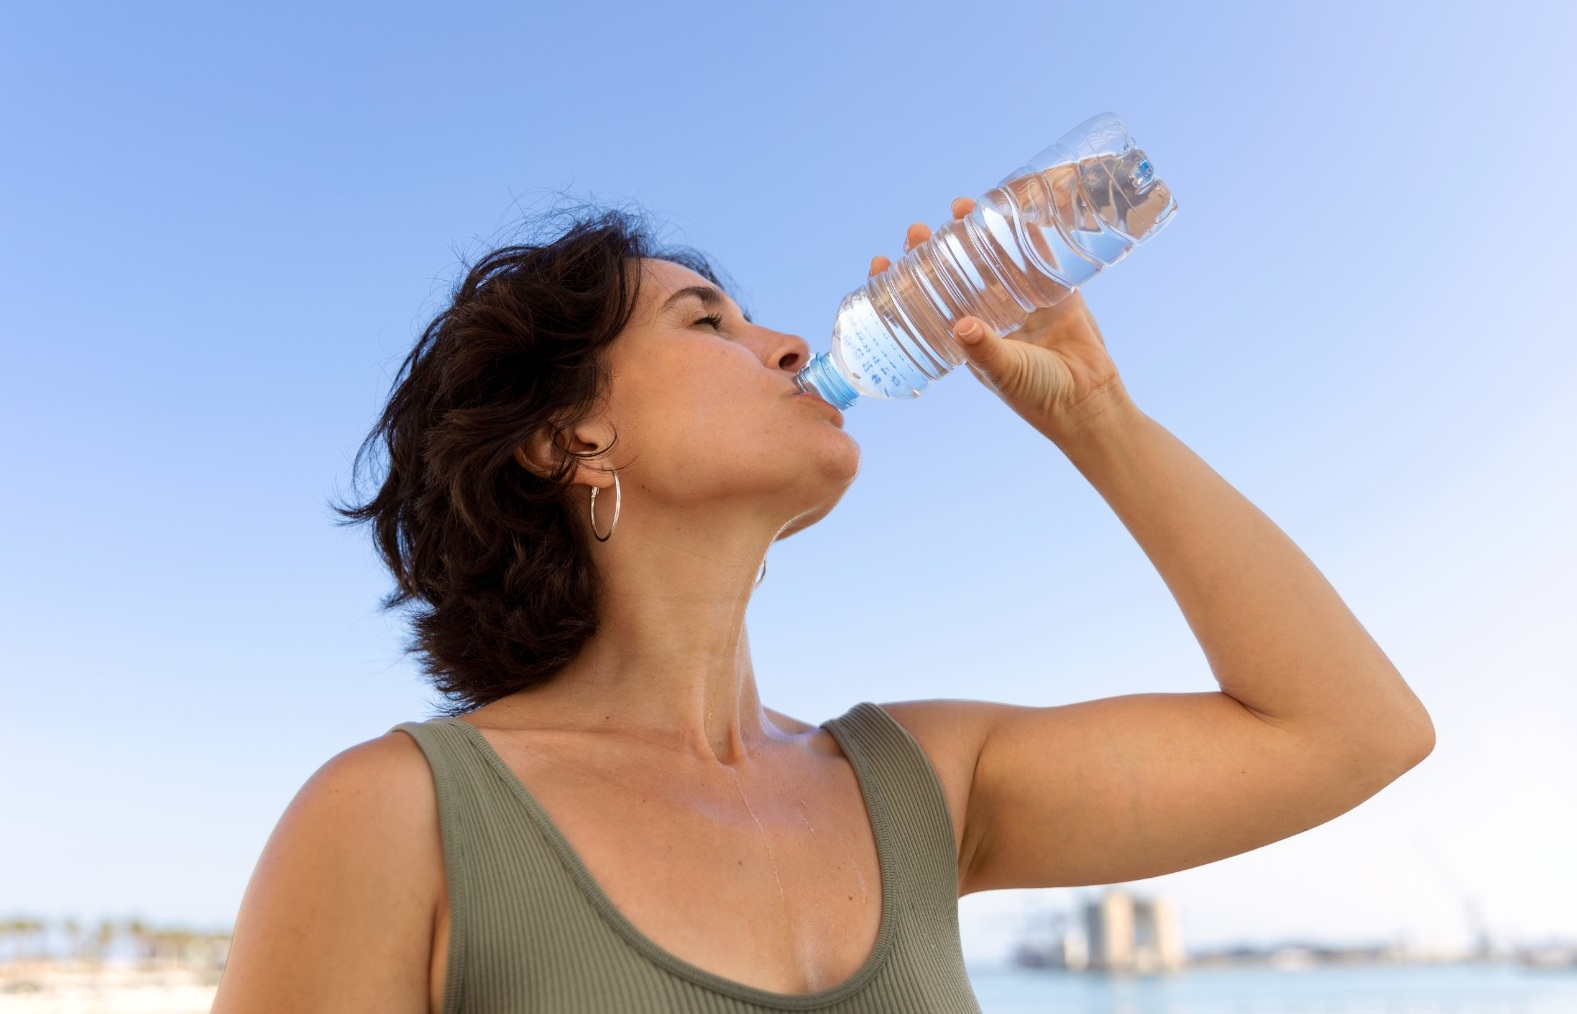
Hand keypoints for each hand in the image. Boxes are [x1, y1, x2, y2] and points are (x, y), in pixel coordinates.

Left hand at [873, 198, 1135, 443]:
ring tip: (959, 207)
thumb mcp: (1004, 371)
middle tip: (918, 229)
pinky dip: (1026, 233)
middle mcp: (990, 314)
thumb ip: (985, 349)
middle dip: (934, 249)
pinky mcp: (1054, 290)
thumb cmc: (1038, 395)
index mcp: (968, 335)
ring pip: (992, 258)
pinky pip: (1038, 256)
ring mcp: (1021, 299)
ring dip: (975, 233)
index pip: (926, 303)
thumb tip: (961, 325)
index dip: (903, 283)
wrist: (1088, 399)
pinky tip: (1013, 210)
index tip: (882, 262)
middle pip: (955, 272)